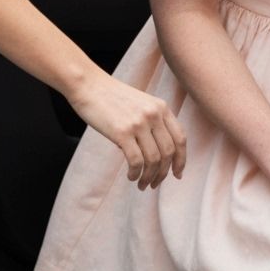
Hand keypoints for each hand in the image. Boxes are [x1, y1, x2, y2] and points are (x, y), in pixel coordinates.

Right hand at [69, 68, 186, 189]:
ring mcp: (139, 122)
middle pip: (168, 152)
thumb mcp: (141, 104)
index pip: (180, 138)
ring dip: (149, 177)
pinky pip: (136, 161)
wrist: (89, 85)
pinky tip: (131, 176)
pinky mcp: (122, 132)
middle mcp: (154, 114)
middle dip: (164, 173)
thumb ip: (153, 122)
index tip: (177, 174)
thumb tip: (159, 154)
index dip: (181, 160)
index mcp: (161, 107)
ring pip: (154, 159)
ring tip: (141, 184)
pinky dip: (136, 173)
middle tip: (154, 184)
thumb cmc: (112, 97)